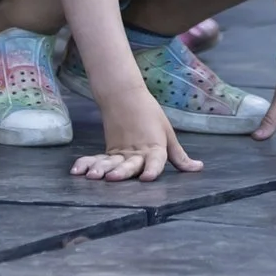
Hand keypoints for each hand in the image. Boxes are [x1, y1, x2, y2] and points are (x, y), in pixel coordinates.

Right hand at [73, 82, 202, 180]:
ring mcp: (120, 151)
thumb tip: (198, 168)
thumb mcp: (168, 135)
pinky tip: (77, 171)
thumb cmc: (151, 117)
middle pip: (130, 163)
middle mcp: (137, 151)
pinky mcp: (109, 150)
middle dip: (121, 172)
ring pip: (110, 162)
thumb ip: (179, 157)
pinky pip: (96, 158)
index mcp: (155, 147)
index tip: (147, 178)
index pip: (156, 160)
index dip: (153, 169)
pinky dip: (86, 163)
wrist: (126, 97)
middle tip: (112, 178)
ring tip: (92, 176)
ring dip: (101, 169)